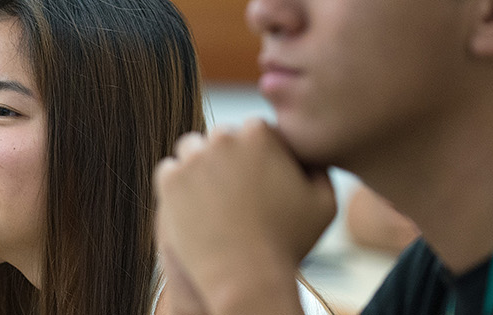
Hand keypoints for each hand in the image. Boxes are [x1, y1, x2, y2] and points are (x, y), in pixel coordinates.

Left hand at [154, 120, 335, 312]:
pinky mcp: (169, 180)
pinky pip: (169, 170)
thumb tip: (307, 155)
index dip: (258, 154)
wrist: (246, 277)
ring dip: (199, 166)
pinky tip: (194, 206)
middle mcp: (223, 138)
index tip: (258, 179)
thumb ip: (319, 168)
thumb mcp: (324, 204)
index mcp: (260, 135)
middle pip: (220, 138)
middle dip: (227, 158)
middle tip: (234, 192)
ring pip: (192, 150)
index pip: (253, 130)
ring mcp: (192, 158)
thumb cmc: (288, 243)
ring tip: (213, 197)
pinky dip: (178, 184)